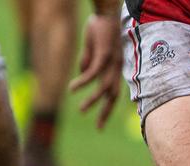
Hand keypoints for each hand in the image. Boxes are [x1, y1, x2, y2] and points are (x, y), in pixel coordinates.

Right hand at [70, 13, 122, 128]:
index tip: (100, 124)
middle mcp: (116, 70)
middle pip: (113, 97)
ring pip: (104, 88)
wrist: (105, 13)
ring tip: (81, 110)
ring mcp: (112, 63)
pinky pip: (94, 73)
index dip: (107, 109)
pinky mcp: (105, 55)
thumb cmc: (99, 30)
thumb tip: (83, 73)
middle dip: (106, 113)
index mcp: (113, 70)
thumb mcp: (92, 49)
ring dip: (93, 100)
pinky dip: (84, 82)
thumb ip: (88, 62)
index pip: (113, 95)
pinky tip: (73, 88)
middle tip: (98, 128)